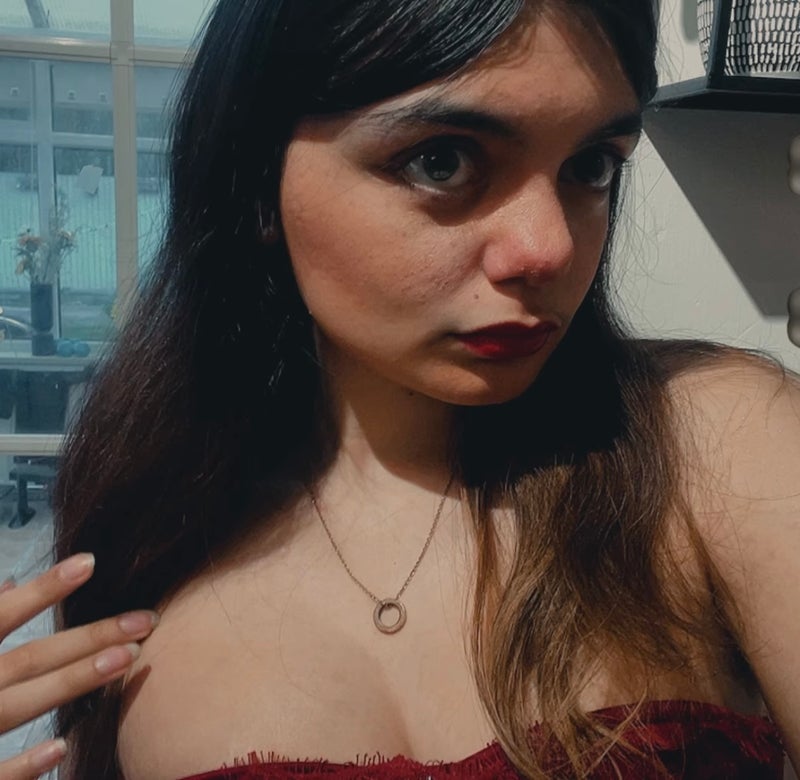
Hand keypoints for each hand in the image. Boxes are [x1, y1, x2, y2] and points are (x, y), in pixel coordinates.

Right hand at [0, 554, 158, 778]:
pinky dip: (20, 767)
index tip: (90, 563)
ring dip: (72, 683)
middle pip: (27, 660)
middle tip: (145, 620)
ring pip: (18, 707)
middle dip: (86, 639)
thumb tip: (5, 583)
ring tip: (127, 659)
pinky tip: (61, 748)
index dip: (43, 590)